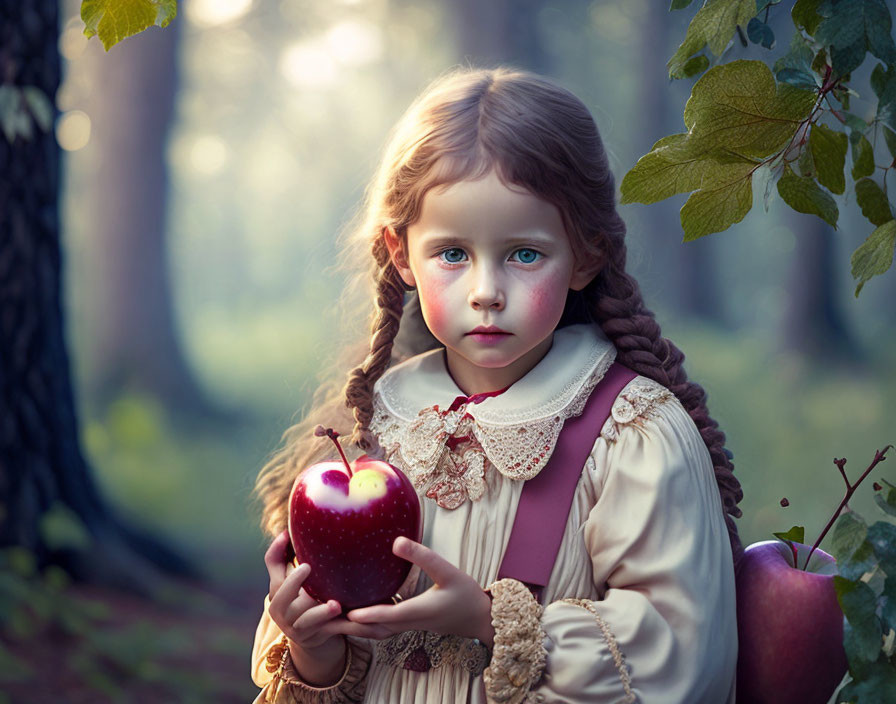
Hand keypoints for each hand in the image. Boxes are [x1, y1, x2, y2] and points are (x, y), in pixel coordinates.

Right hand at [265, 530, 380, 648]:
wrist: (311, 636)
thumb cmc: (301, 599)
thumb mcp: (290, 582)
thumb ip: (284, 559)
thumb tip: (286, 531)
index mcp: (277, 594)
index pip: (273, 574)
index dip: (277, 554)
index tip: (289, 538)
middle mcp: (283, 612)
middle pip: (284, 596)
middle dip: (294, 582)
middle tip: (307, 567)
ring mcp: (299, 628)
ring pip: (307, 620)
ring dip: (321, 612)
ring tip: (335, 605)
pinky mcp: (317, 637)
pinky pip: (332, 631)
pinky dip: (345, 625)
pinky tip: (357, 618)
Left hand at [344, 537, 494, 646]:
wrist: (480, 619)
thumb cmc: (466, 594)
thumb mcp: (448, 571)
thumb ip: (423, 557)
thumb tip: (396, 541)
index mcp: (420, 611)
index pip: (389, 615)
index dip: (368, 613)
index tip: (347, 611)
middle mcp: (411, 623)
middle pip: (376, 630)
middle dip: (352, 627)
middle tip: (327, 620)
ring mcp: (411, 627)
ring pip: (378, 633)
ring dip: (357, 628)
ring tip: (335, 617)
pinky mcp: (411, 625)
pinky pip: (385, 629)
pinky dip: (369, 625)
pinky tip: (360, 613)